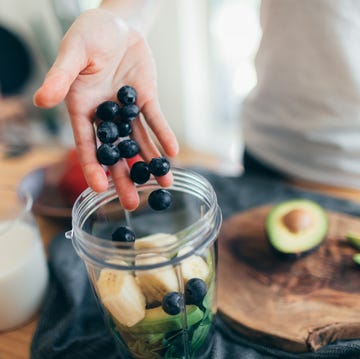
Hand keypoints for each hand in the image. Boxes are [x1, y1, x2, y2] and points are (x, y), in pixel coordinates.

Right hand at [33, 9, 178, 209]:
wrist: (118, 24)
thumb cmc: (89, 35)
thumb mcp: (73, 54)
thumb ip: (60, 77)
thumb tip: (40, 100)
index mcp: (82, 109)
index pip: (87, 144)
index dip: (93, 167)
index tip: (100, 189)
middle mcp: (105, 116)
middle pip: (115, 152)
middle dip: (125, 177)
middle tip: (134, 202)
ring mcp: (127, 110)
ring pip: (138, 142)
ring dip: (150, 162)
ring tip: (165, 184)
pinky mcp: (146, 100)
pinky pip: (155, 121)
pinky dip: (163, 136)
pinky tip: (172, 153)